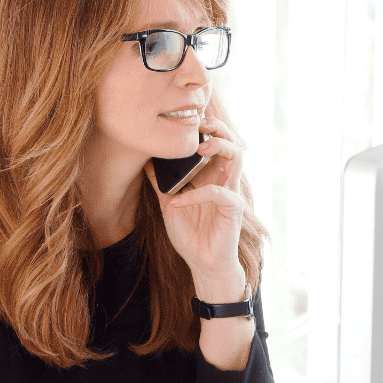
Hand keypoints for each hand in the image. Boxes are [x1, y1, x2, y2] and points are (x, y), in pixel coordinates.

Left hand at [142, 113, 246, 284]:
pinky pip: (218, 193)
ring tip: (199, 147)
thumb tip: (145, 162)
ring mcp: (230, 193)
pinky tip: (178, 201)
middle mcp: (223, 180)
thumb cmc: (191, 235)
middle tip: (199, 124)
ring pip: (236, 158)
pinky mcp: (233, 208)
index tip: (189, 118)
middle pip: (231, 142)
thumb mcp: (169, 205)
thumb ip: (161, 184)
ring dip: (219, 147)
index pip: (215, 143)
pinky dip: (196, 194)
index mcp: (211, 176)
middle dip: (218, 128)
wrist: (203, 264)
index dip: (208, 127)